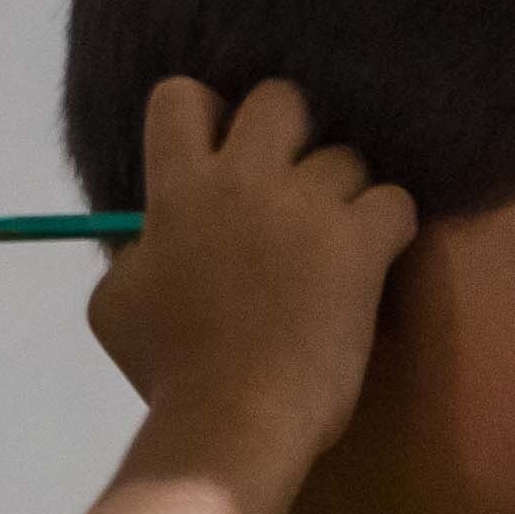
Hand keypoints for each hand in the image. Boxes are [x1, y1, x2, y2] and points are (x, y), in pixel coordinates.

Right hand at [90, 77, 415, 480]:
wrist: (234, 418)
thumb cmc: (169, 371)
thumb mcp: (117, 302)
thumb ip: (138, 251)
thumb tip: (151, 238)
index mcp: (179, 188)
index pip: (181, 95)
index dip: (207, 116)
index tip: (220, 154)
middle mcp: (245, 180)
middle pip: (281, 97)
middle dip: (292, 132)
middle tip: (293, 186)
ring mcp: (307, 207)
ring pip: (347, 156)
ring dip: (346, 191)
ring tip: (337, 238)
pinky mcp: (361, 244)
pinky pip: (397, 201)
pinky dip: (392, 227)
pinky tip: (377, 258)